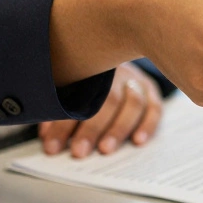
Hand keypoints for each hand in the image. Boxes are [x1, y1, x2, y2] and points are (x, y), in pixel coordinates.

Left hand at [40, 62, 161, 157]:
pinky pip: (155, 108)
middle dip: (92, 129)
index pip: (76, 97)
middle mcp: (116, 71)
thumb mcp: (66, 87)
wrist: (115, 52)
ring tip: (106, 149)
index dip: (63, 123)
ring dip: (119, 129)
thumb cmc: (83, 81)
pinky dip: (148, 125)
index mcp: (89, 68)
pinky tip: (138, 141)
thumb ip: (57, 109)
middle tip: (79, 151)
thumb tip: (47, 135)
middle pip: (107, 100)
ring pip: (133, 103)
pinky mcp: (151, 90)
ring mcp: (136, 79)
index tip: (52, 146)